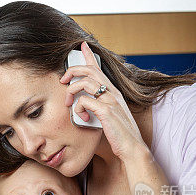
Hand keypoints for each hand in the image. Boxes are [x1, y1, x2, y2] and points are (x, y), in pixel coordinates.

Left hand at [59, 41, 146, 162]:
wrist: (132, 148)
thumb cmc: (120, 136)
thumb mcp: (109, 117)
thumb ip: (98, 108)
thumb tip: (82, 105)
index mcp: (113, 92)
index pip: (99, 68)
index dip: (89, 55)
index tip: (82, 46)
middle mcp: (113, 93)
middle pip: (89, 70)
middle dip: (72, 71)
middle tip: (63, 80)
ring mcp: (110, 101)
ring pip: (85, 83)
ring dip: (71, 91)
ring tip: (68, 104)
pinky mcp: (106, 111)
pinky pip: (85, 101)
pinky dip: (78, 109)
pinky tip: (82, 119)